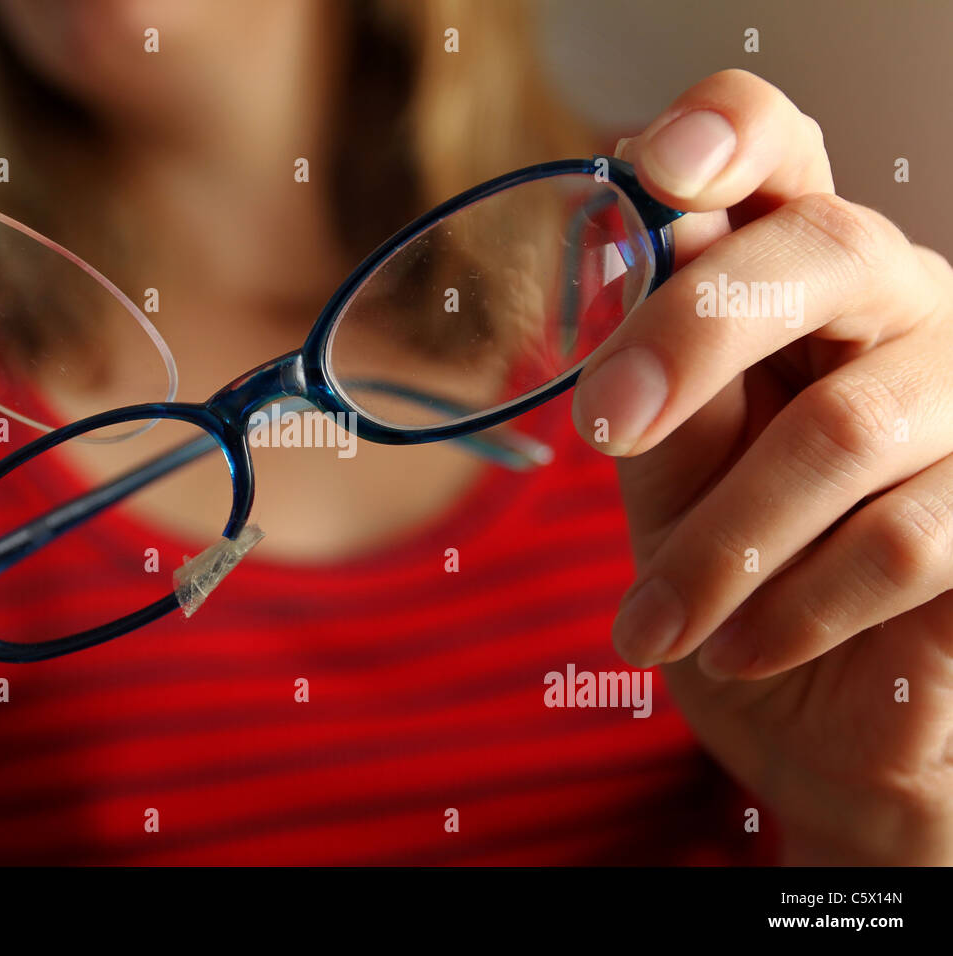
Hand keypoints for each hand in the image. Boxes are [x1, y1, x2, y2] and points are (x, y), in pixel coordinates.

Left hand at [573, 70, 952, 863]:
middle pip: (824, 248)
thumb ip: (665, 386)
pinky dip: (796, 604)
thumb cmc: (736, 582)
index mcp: (799, 289)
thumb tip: (647, 259)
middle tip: (603, 424)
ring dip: (721, 546)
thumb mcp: (669, 482)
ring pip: (844, 427)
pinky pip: (902, 538)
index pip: (783, 158)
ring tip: (653, 627)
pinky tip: (742, 649)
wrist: (823, 730)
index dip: (729, 134)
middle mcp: (905, 312)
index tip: (656, 166)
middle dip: (691, 332)